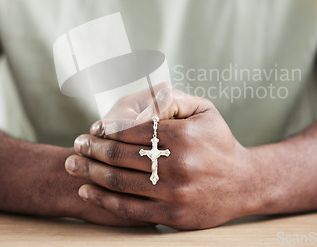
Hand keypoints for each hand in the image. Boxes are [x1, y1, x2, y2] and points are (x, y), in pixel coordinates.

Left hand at [65, 87, 258, 229]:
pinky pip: (129, 209)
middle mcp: (176, 165)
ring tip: (73, 164)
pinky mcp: (172, 216)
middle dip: (91, 149)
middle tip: (76, 144)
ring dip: (89, 173)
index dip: (105, 130)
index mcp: (182, 136)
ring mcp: (173, 194)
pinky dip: (103, 200)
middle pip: (119, 156)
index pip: (130, 131)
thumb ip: (171, 99)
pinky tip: (86, 191)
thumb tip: (136, 106)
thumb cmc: (218, 142)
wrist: (244, 184)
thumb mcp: (203, 110)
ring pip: (119, 182)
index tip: (92, 129)